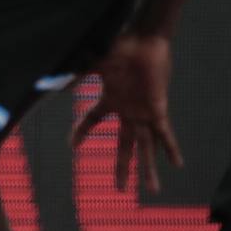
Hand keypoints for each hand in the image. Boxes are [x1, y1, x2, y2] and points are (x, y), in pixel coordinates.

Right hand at [72, 33, 182, 192]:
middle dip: (122, 168)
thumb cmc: (119, 47)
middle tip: (119, 190)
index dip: (81, 133)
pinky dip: (171, 148)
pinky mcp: (158, 109)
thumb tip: (52, 82)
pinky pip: (165, 133)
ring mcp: (143, 113)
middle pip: (124, 146)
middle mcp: (127, 111)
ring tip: (152, 189)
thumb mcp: (95, 63)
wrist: (144, 40)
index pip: (92, 121)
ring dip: (148, 168)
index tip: (72, 146)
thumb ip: (77, 74)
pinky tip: (178, 165)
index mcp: (110, 100)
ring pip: (145, 147)